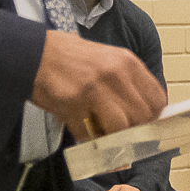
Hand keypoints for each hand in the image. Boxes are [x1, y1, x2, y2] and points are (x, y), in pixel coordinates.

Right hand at [35, 31, 165, 141]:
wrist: (32, 53)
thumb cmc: (70, 57)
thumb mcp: (107, 58)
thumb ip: (127, 81)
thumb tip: (144, 110)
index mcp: (127, 62)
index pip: (157, 99)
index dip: (151, 116)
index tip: (143, 122)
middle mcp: (115, 74)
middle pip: (142, 117)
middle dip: (133, 129)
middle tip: (121, 131)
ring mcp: (93, 90)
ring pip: (120, 128)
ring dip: (112, 135)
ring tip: (101, 130)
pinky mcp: (72, 105)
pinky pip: (89, 133)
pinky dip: (87, 137)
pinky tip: (81, 126)